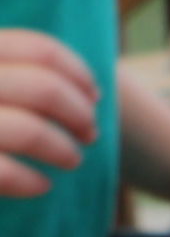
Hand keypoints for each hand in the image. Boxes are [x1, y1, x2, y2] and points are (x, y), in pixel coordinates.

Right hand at [0, 29, 99, 198]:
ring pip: (31, 131)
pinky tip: (42, 185)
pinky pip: (6, 173)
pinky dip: (31, 181)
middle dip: (80, 115)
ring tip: (72, 158)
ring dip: (64, 150)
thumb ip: (25, 75)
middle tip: (89, 133)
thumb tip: (92, 92)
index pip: (41, 52)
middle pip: (45, 90)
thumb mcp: (0, 83)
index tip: (94, 95)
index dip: (78, 75)